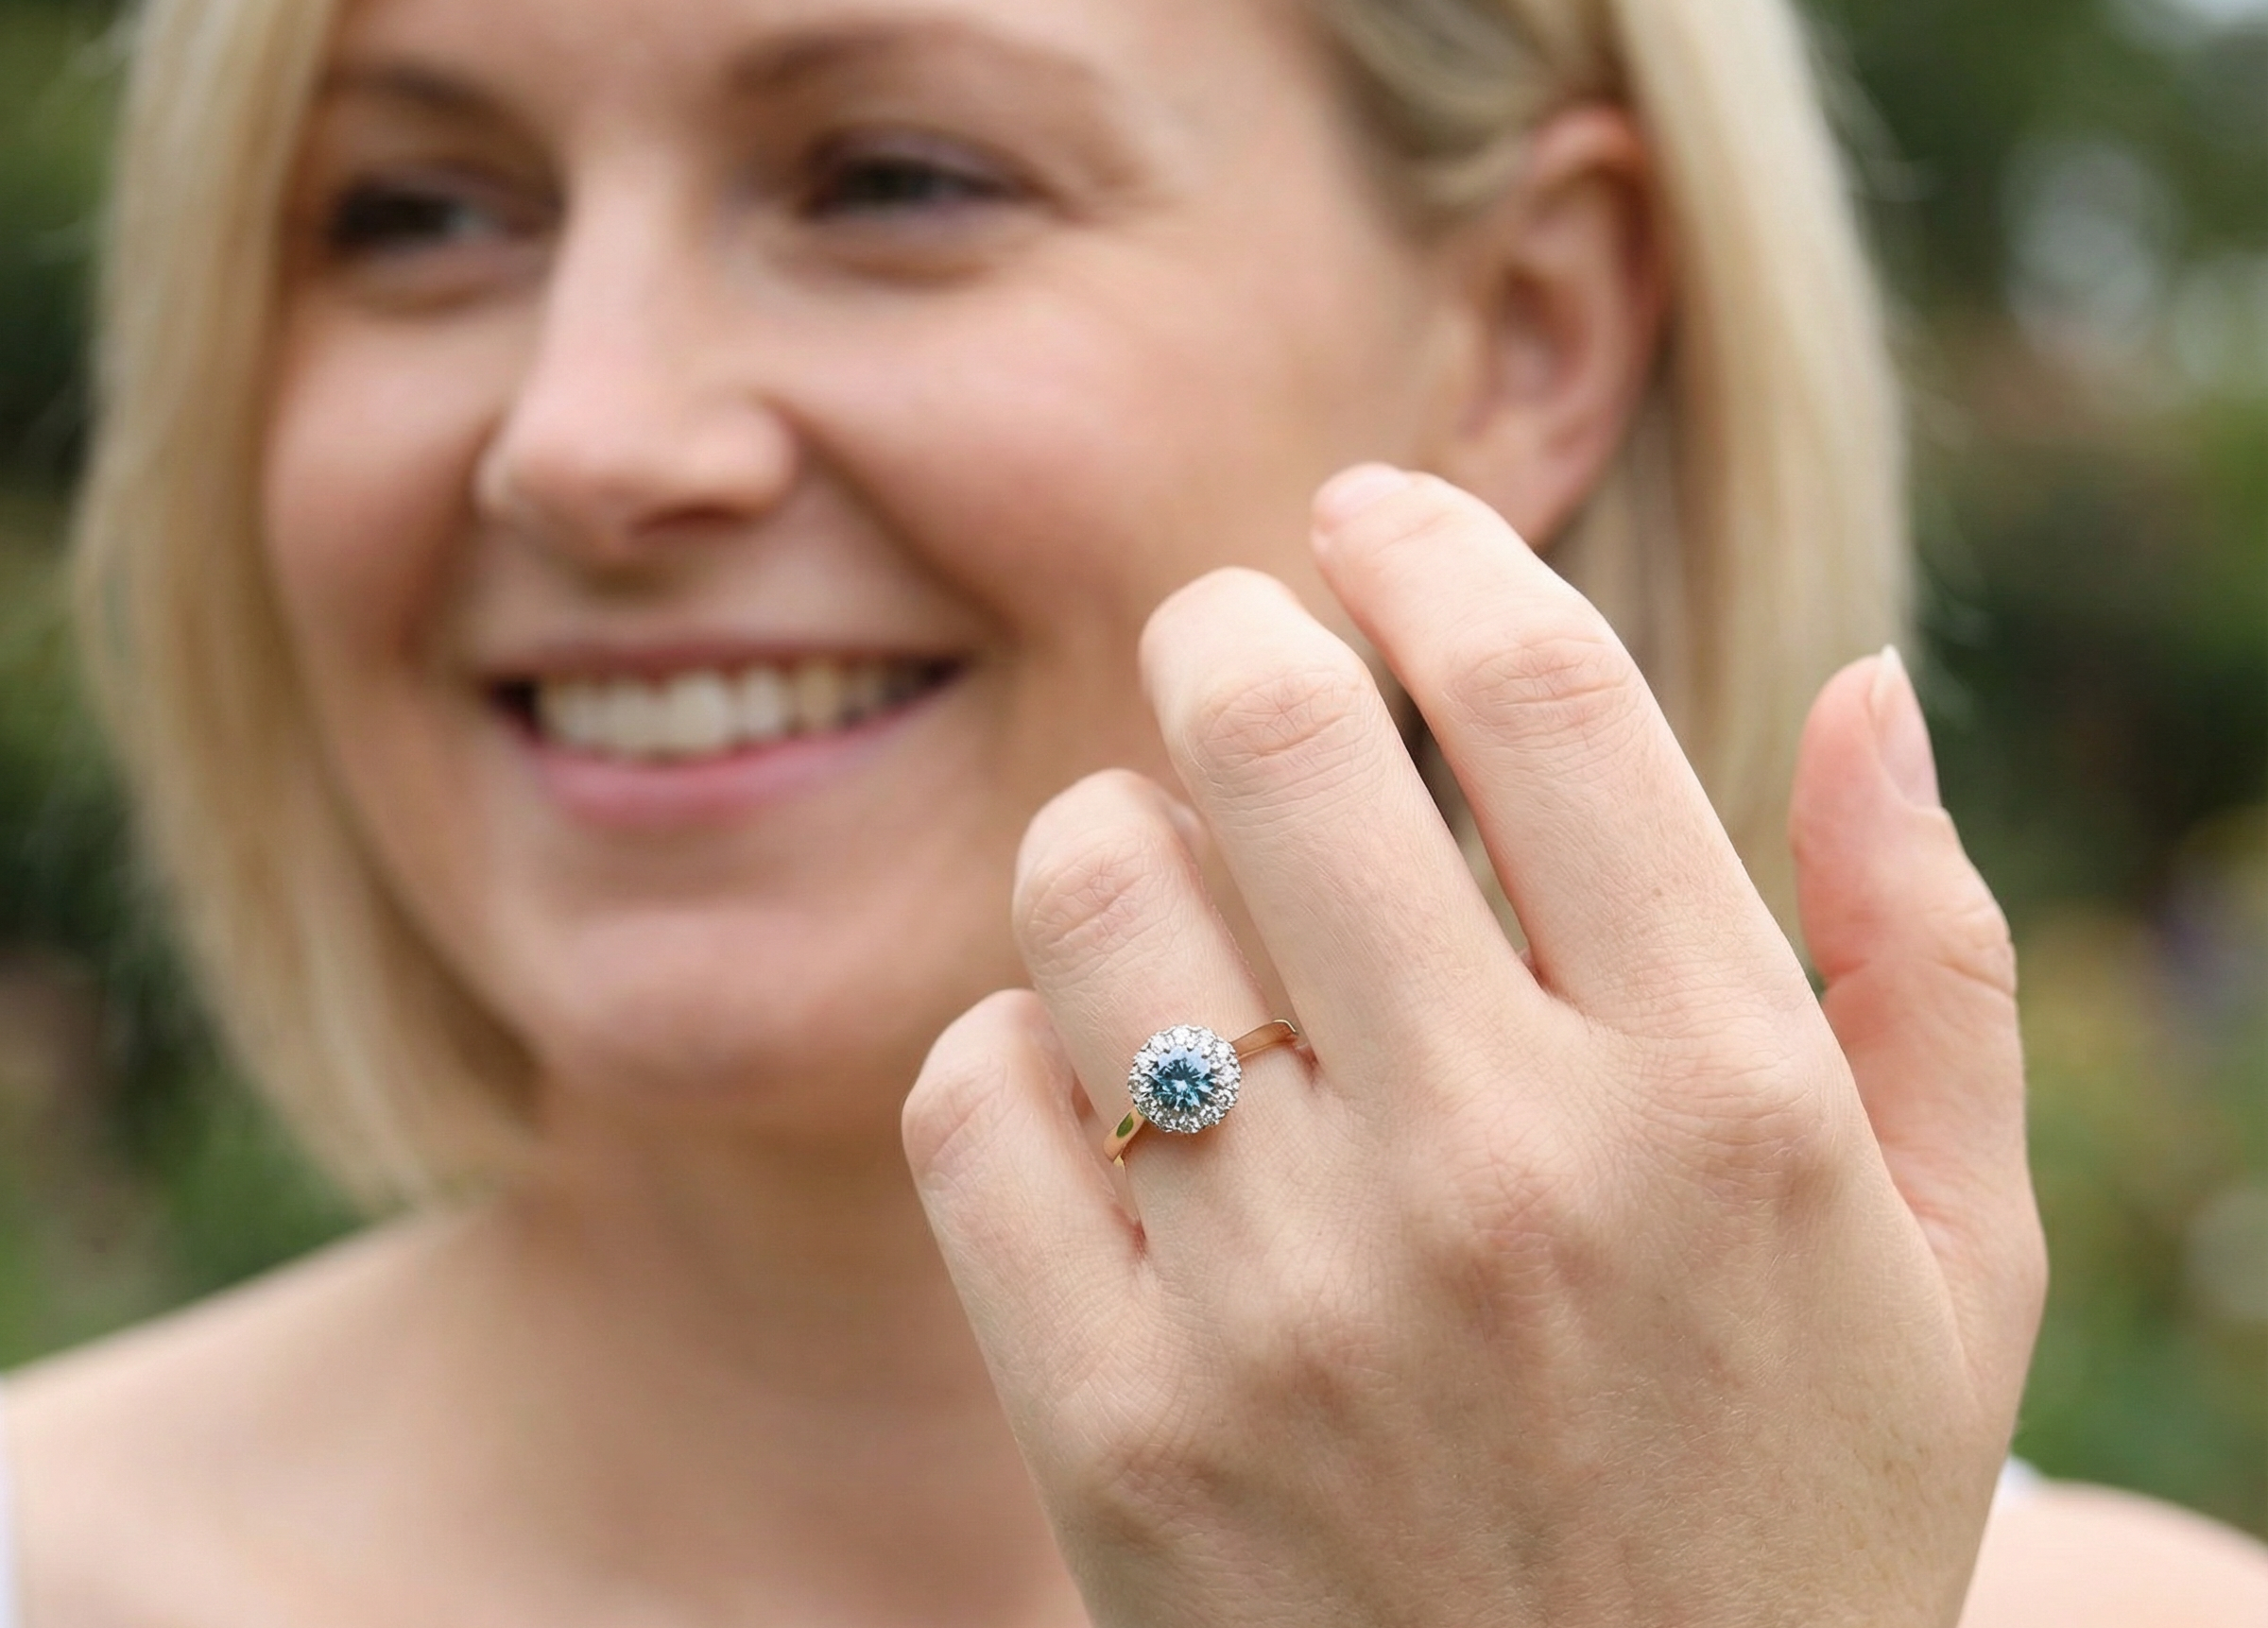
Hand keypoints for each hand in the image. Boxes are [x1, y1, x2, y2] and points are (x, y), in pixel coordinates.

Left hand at [903, 470, 2045, 1626]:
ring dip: (1115, 839)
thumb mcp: (1950, 1262)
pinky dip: (1011, 1050)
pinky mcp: (1116, 1430)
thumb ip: (1928, 956)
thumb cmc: (1789, 1510)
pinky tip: (1098, 1094)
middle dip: (1226, 632)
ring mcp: (1289, 1309)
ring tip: (1174, 895)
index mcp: (1725, 1100)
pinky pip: (969, 1097)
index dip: (1427, 543)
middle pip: (1267, 730)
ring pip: (1089, 886)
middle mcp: (1501, 1177)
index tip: (1367, 515)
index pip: (1540, 690)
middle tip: (1229, 647)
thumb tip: (1862, 679)